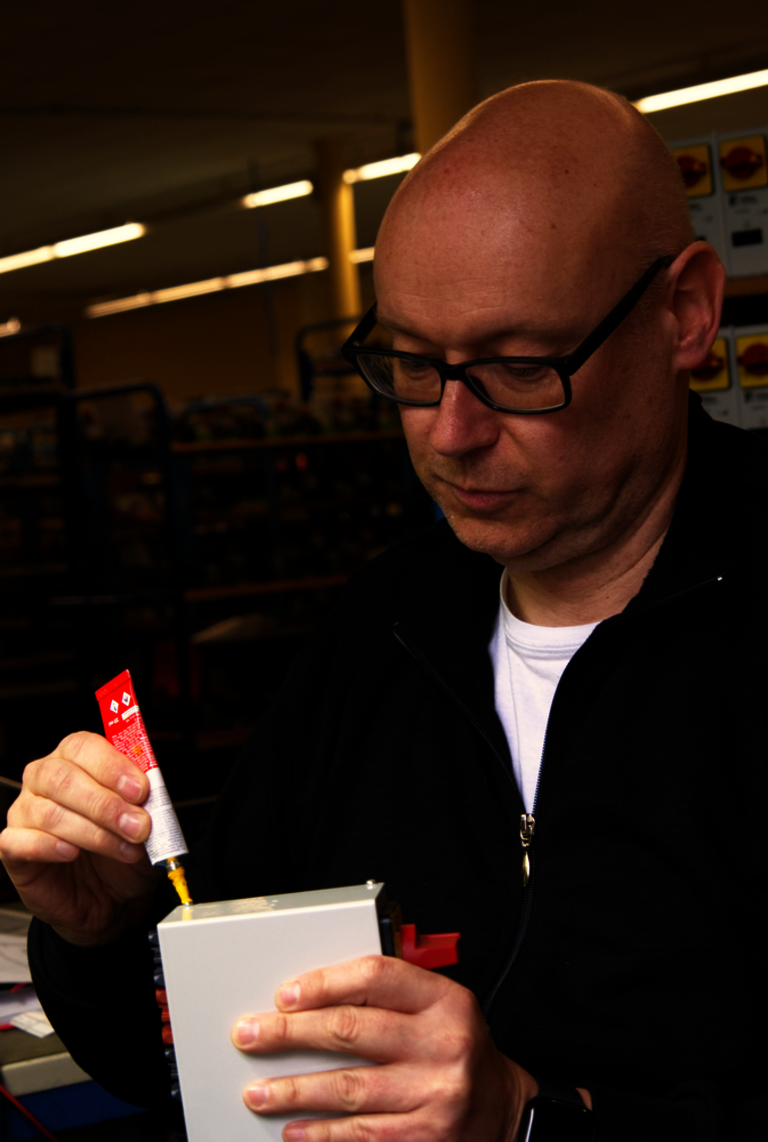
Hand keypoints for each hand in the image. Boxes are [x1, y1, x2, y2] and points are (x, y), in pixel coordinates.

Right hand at [0, 731, 159, 945]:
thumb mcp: (148, 823)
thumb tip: (151, 792)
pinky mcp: (13, 848)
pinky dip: (49, 846)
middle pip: (62, 777)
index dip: (112, 766)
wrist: (109, 899)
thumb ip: (148, 802)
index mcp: (76, 760)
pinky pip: (20, 841)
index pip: (83, 746)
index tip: (140, 790)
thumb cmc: (123, 851)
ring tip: (123, 848)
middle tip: (137, 826)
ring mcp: (24, 812)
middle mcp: (45, 779)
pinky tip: (73, 853)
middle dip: (105, 804)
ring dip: (93, 832)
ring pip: (47, 812)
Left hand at [231, 954, 537, 1141]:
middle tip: (251, 1035)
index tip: (285, 995)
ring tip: (258, 1090)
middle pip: (351, 1030)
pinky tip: (294, 1128)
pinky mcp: (424, 1138)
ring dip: (294, 1090)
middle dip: (290, 1033)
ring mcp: (434, 1095)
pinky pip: (361, 1134)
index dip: (324, 983)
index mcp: (445, 1001)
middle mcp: (442, 1045)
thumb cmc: (459, 1050)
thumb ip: (391, 997)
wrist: (504, 1113)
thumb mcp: (441, 1009)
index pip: (376, 977)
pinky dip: (322, 1133)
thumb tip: (313, 1000)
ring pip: (348, 1088)